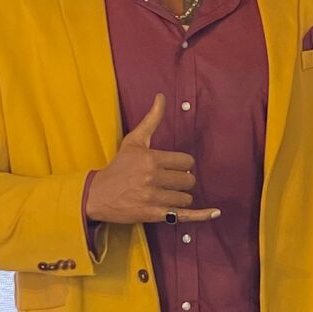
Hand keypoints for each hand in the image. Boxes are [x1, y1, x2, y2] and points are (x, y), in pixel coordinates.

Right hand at [84, 95, 221, 225]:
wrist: (97, 195)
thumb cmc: (118, 167)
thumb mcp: (134, 141)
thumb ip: (151, 119)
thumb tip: (161, 96)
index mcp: (151, 158)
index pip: (186, 162)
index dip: (183, 165)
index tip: (173, 168)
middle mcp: (153, 177)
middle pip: (188, 180)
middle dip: (182, 181)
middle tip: (169, 182)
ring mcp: (153, 197)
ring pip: (185, 198)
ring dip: (179, 197)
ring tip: (165, 194)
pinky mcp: (153, 214)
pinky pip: (183, 215)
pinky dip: (201, 215)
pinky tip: (215, 213)